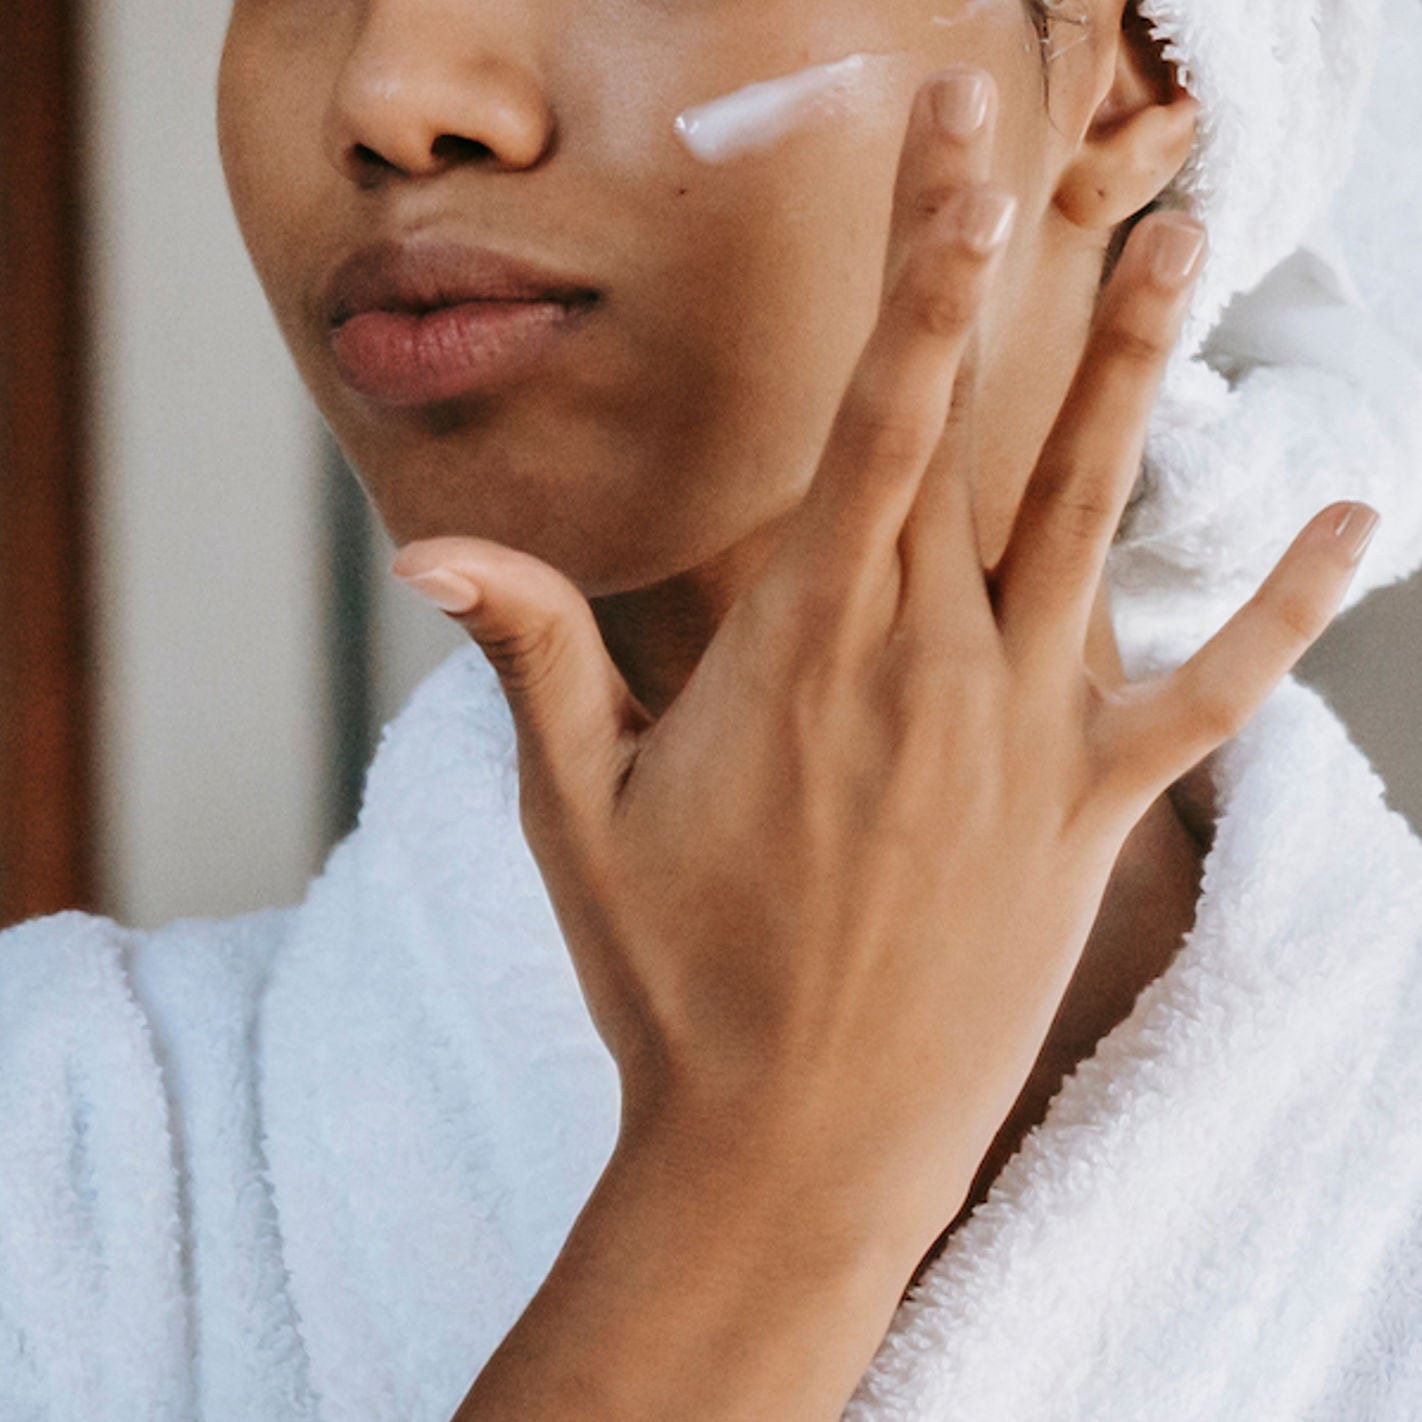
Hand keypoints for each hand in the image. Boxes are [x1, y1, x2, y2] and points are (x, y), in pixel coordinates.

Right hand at [393, 66, 1376, 1273]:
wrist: (797, 1150)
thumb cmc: (677, 982)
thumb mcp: (577, 818)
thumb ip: (534, 661)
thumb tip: (431, 551)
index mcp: (810, 647)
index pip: (880, 414)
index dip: (916, 268)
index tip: (940, 148)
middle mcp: (935, 665)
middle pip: (986, 431)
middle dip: (1003, 267)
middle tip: (1036, 138)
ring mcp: (1027, 738)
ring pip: (1097, 519)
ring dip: (1141, 374)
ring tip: (1180, 239)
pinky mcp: (1088, 818)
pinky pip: (1208, 693)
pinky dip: (1282, 607)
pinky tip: (1349, 520)